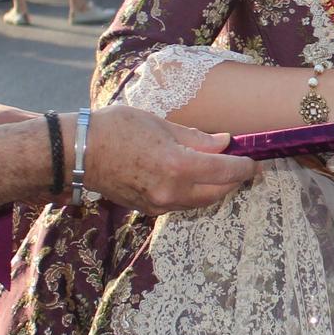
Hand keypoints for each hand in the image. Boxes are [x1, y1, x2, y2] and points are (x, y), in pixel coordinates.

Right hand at [84, 105, 255, 211]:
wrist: (79, 153)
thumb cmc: (118, 128)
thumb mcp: (161, 124)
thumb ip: (196, 138)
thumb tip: (224, 143)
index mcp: (178, 166)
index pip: (226, 171)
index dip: (245, 167)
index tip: (254, 162)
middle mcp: (172, 191)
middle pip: (218, 192)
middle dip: (234, 180)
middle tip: (244, 167)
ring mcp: (160, 204)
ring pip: (201, 201)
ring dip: (216, 188)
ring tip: (222, 171)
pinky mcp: (150, 210)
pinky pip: (183, 204)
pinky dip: (196, 194)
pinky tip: (195, 179)